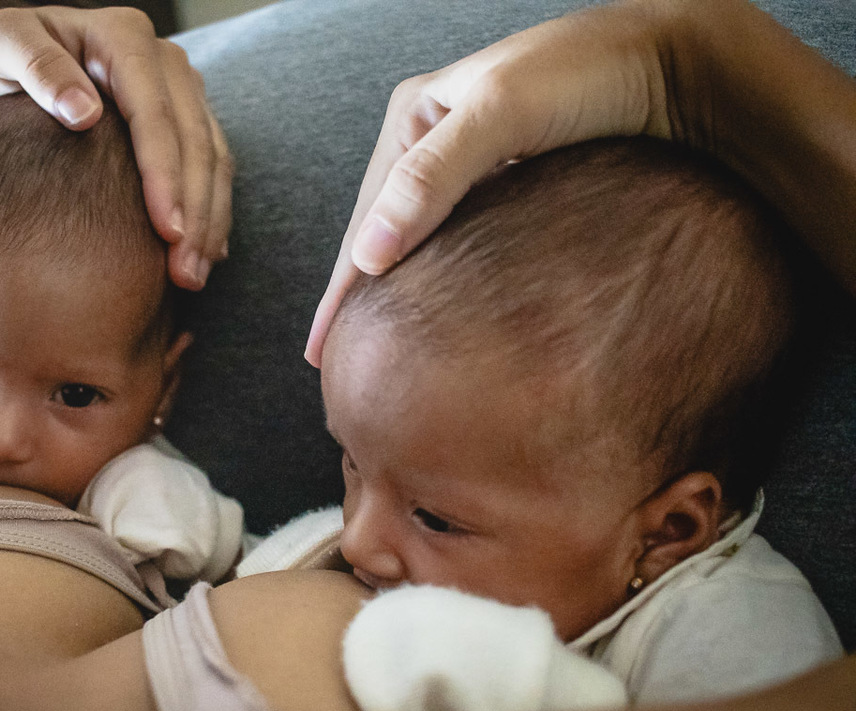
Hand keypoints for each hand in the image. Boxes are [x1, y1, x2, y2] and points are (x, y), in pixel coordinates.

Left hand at [0, 6, 231, 288]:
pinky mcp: (185, 123)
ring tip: (194, 275)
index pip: (156, 114)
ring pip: (213, 160)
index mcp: (124, 37)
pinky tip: (205, 254)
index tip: (166, 230)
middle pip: (196, 142)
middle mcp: (164, 62)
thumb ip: (37, 67)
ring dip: (210, 221)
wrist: (0, 71)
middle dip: (196, 211)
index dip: (165, 175)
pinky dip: (211, 214)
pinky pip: (212, 169)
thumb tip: (85, 113)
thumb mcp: (0, 45)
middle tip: (185, 272)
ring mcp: (180, 93)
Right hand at [304, 0, 674, 364]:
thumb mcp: (500, 113)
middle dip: (361, 293)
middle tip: (338, 361)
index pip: (363, 220)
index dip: (340, 288)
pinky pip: (464, 242)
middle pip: (385, 233)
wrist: (676, 62)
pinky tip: (440, 310)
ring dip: (403, 290)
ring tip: (380, 344)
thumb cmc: (588, 72)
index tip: (322, 350)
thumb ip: (431, 179)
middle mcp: (436, 141)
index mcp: (415, 116)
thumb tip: (367, 258)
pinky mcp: (514, 185)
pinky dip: (446, 279)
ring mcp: (475, 166)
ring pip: (424, 241)